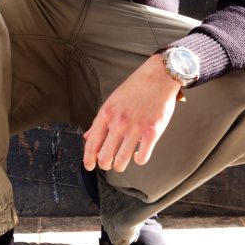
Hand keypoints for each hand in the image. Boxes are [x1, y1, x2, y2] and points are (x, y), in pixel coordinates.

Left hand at [82, 54, 180, 171]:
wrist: (157, 78)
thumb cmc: (134, 89)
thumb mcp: (111, 102)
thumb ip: (99, 122)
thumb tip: (87, 137)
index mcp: (106, 114)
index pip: (91, 143)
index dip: (88, 160)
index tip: (89, 166)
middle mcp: (119, 123)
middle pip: (105, 157)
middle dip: (105, 165)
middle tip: (108, 164)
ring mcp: (136, 128)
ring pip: (122, 161)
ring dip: (120, 166)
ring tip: (121, 162)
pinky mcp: (152, 132)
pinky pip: (142, 158)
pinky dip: (138, 160)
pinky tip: (138, 154)